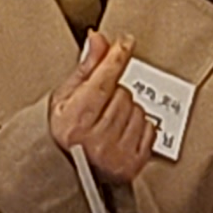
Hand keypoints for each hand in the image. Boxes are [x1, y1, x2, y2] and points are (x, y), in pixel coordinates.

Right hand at [50, 29, 159, 185]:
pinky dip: (139, 126)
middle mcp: (95, 140)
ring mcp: (115, 155)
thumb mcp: (66, 97)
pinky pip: (149, 128)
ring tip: (108, 120)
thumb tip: (98, 39)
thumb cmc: (63, 132)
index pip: (103, 80)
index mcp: (74, 121)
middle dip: (114, 93)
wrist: (63, 172)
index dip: (116, 57)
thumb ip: (87, 67)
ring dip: (127, 109)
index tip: (125, 42)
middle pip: (123, 93)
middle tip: (99, 105)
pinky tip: (122, 132)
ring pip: (138, 109)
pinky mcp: (133, 165)